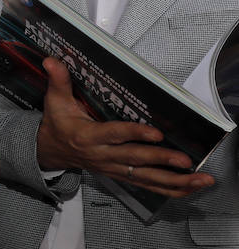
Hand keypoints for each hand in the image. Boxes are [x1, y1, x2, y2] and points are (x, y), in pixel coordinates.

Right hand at [36, 57, 212, 197]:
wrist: (48, 152)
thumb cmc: (57, 125)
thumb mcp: (55, 102)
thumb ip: (59, 81)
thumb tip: (53, 60)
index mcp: (88, 136)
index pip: (115, 135)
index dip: (135, 134)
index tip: (156, 134)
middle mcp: (102, 155)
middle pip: (135, 159)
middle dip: (161, 160)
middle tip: (185, 161)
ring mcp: (112, 167)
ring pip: (145, 177)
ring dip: (174, 181)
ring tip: (199, 180)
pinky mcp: (120, 174)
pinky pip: (146, 184)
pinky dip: (170, 188)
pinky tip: (190, 188)